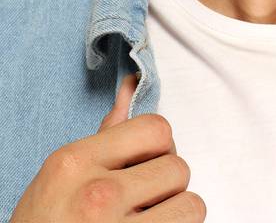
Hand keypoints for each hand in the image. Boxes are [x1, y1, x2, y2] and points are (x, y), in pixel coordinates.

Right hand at [10, 72, 205, 220]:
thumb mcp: (63, 174)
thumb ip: (106, 133)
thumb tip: (132, 86)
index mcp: (77, 164)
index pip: (156, 128)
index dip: (159, 146)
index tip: (147, 161)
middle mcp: (98, 195)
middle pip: (177, 167)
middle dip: (166, 183)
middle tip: (144, 198)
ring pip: (190, 205)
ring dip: (175, 212)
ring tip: (150, 218)